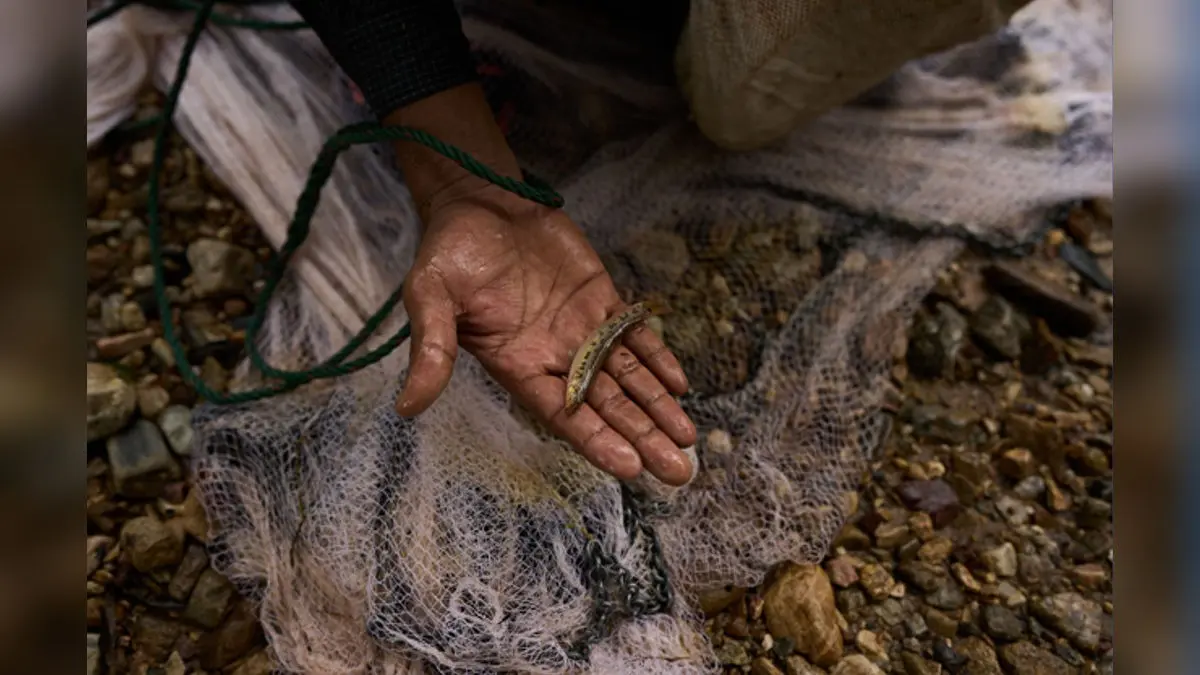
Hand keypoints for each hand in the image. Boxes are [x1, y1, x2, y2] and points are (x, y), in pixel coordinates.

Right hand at [394, 183, 696, 485]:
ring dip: (658, 407)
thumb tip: (406, 408)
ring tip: (688, 440)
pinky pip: (634, 334)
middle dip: (642, 437)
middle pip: (606, 406)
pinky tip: (680, 384)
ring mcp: (581, 328)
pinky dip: (658, 357)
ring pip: (627, 377)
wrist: (480, 199)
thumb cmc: (449, 250)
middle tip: (677, 472)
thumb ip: (431, 350)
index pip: (563, 414)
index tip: (629, 467)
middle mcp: (555, 356)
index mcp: (517, 365)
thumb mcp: (430, 297)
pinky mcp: (601, 298)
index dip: (596, 440)